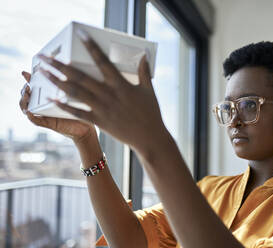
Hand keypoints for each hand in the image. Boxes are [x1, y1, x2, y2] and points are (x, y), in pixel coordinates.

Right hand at [19, 71, 95, 142]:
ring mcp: (45, 114)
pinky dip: (31, 117)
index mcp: (48, 96)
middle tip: (27, 86)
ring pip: (26, 108)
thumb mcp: (75, 93)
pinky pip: (36, 121)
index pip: (33, 86)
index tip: (25, 73)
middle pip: (26, 96)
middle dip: (23, 90)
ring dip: (23, 102)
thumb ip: (70, 82)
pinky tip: (29, 112)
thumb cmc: (83, 109)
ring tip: (27, 96)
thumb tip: (69, 65)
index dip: (27, 80)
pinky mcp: (49, 124)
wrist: (88, 126)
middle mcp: (44, 105)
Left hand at [37, 30, 166, 154]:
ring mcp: (102, 108)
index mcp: (121, 84)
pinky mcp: (99, 121)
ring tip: (43, 73)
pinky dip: (64, 106)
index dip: (92, 47)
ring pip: (75, 92)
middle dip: (60, 65)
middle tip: (44, 56)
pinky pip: (78, 112)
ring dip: (57, 82)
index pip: (103, 62)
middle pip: (80, 76)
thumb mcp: (149, 90)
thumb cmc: (151, 113)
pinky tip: (52, 99)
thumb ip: (144, 72)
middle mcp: (108, 94)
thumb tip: (143, 55)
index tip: (80, 35)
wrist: (149, 137)